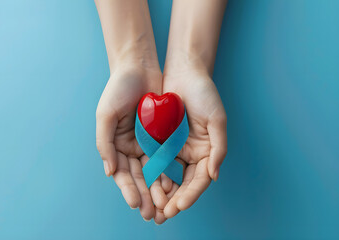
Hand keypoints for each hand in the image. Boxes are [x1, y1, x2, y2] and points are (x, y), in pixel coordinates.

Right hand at [96, 65, 161, 219]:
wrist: (138, 67)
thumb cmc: (117, 90)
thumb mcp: (105, 115)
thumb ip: (104, 144)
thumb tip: (110, 172)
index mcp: (115, 145)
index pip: (122, 173)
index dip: (128, 189)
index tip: (136, 203)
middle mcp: (130, 148)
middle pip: (138, 177)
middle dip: (144, 196)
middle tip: (151, 214)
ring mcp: (147, 143)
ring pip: (153, 172)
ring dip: (157, 190)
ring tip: (164, 207)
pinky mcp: (162, 137)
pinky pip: (166, 158)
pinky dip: (169, 172)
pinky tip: (174, 186)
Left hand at [161, 67, 226, 217]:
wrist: (184, 72)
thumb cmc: (205, 94)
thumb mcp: (217, 120)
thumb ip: (219, 149)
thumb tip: (214, 176)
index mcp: (206, 152)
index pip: (198, 180)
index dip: (190, 195)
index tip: (179, 206)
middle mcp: (190, 154)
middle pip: (182, 183)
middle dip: (173, 200)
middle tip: (162, 216)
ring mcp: (174, 149)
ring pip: (167, 176)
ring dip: (159, 193)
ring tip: (151, 209)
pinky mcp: (159, 141)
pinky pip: (154, 161)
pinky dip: (150, 176)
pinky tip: (143, 187)